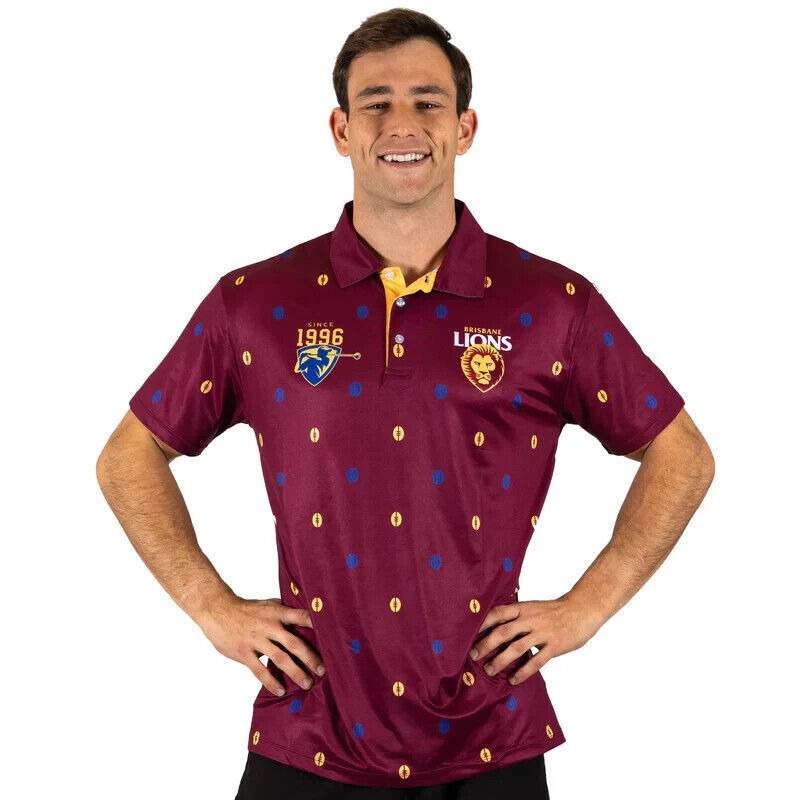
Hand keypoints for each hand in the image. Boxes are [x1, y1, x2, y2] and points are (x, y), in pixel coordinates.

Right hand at [197, 595, 324, 696]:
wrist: (218, 610)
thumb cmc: (247, 609)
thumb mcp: (268, 604)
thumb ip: (285, 611)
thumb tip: (307, 616)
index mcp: (277, 612)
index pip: (301, 616)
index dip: (317, 624)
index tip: (332, 634)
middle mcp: (269, 626)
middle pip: (294, 643)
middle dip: (310, 658)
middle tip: (323, 670)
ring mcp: (256, 639)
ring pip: (280, 658)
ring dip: (295, 672)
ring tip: (307, 684)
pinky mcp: (244, 652)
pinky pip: (260, 670)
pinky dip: (271, 681)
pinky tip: (281, 690)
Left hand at [469, 596, 601, 684]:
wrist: (581, 610)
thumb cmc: (553, 611)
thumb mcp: (532, 608)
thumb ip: (516, 618)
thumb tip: (494, 630)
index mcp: (522, 608)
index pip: (497, 613)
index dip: (482, 623)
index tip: (467, 633)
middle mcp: (530, 619)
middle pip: (503, 632)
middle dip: (486, 644)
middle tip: (473, 656)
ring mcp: (542, 632)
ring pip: (516, 648)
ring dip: (500, 660)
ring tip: (489, 670)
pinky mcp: (554, 645)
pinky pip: (536, 660)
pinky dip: (523, 671)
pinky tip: (514, 680)